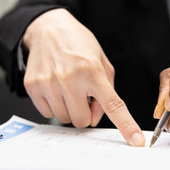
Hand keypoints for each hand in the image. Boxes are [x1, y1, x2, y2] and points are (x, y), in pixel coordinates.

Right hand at [22, 9, 144, 145]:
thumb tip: (94, 119)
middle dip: (85, 113)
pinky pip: (47, 113)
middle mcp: (70, 78)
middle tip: (83, 95)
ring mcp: (49, 83)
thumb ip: (106, 92)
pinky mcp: (32, 86)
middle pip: (82, 121)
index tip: (136, 141)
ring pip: (65, 118)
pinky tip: (55, 87)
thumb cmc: (79, 45)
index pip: (113, 105)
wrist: (48, 29)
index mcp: (93, 72)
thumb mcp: (102, 63)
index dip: (126, 125)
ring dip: (69, 108)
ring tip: (68, 87)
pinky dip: (53, 105)